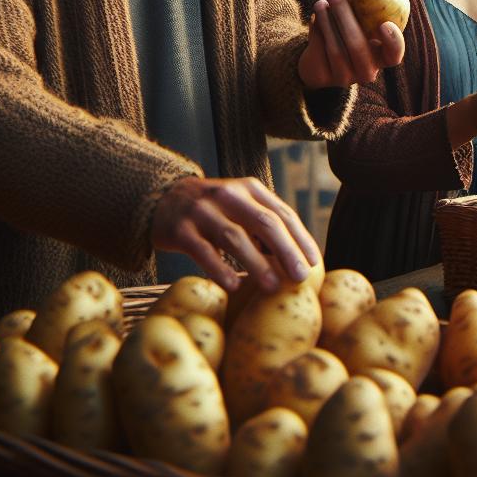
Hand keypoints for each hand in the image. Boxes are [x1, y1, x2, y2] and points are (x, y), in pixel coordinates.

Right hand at [150, 176, 319, 293]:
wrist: (162, 198)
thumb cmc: (214, 211)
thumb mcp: (241, 206)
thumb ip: (265, 226)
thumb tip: (299, 261)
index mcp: (250, 188)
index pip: (282, 214)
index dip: (300, 239)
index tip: (314, 264)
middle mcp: (228, 195)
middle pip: (264, 223)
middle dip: (286, 251)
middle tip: (301, 278)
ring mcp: (202, 210)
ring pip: (235, 237)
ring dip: (256, 264)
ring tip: (272, 287)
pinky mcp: (180, 229)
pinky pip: (203, 251)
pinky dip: (219, 269)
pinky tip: (233, 286)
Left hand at [299, 0, 406, 88]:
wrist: (319, 63)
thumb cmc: (345, 37)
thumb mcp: (358, 26)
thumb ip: (363, 12)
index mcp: (380, 58)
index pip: (394, 55)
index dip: (393, 42)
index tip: (384, 24)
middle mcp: (366, 72)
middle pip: (357, 47)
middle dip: (345, 18)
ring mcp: (344, 78)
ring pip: (335, 49)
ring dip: (327, 21)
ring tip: (321, 3)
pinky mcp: (323, 78)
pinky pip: (319, 51)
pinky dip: (316, 30)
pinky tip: (315, 17)